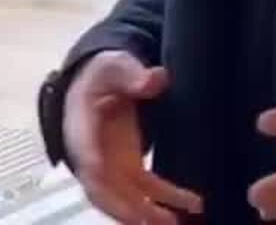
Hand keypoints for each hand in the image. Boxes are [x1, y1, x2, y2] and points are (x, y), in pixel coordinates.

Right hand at [63, 51, 202, 224]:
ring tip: (174, 223)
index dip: (93, 165)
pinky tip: (193, 205)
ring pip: (125, 198)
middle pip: (102, 188)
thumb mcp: (115, 66)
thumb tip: (156, 79)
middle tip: (145, 220)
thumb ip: (132, 74)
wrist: (98, 85)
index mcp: (82, 128)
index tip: (103, 175)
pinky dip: (168, 200)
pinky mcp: (129, 168)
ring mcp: (112, 166)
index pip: (86, 151)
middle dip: (123, 207)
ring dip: (147, 214)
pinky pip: (147, 190)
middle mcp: (93, 155)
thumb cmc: (103, 76)